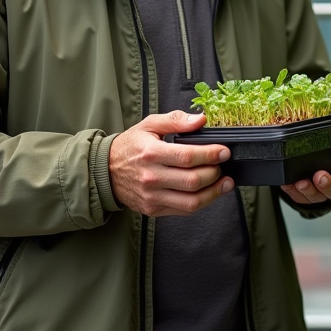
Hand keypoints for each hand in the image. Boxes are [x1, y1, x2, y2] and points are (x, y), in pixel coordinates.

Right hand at [108, 110, 233, 216]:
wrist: (105, 171)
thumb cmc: (130, 146)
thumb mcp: (149, 125)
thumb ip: (176, 121)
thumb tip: (200, 119)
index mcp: (151, 153)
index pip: (187, 157)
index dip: (211, 155)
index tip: (224, 151)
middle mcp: (151, 177)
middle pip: (192, 180)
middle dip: (215, 173)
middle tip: (222, 165)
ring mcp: (152, 196)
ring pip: (191, 201)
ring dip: (213, 193)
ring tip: (224, 183)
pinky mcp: (153, 209)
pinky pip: (183, 210)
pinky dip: (201, 202)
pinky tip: (209, 192)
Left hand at [280, 128, 330, 204]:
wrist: (316, 161)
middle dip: (330, 185)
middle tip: (320, 176)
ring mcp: (323, 193)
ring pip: (319, 197)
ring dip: (310, 190)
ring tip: (302, 182)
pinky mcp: (307, 197)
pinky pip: (301, 197)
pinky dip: (294, 190)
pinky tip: (288, 183)